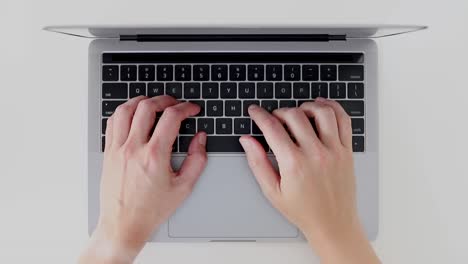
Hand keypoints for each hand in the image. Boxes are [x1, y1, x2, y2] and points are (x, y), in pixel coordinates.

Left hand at [79, 96, 206, 263]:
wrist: (123, 225)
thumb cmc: (151, 210)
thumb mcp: (183, 188)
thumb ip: (197, 160)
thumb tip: (200, 138)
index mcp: (154, 156)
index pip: (171, 117)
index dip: (186, 108)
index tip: (192, 109)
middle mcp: (133, 149)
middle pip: (147, 107)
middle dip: (166, 99)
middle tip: (175, 103)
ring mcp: (117, 149)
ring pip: (126, 109)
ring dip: (142, 100)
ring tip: (154, 103)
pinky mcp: (108, 153)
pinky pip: (112, 122)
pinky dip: (124, 112)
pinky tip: (133, 114)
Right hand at [239, 98, 378, 263]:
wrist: (333, 224)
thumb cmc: (303, 210)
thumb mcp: (272, 191)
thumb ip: (257, 163)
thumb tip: (247, 141)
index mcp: (294, 164)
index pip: (272, 128)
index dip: (259, 115)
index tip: (255, 111)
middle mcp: (316, 154)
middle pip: (295, 115)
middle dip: (279, 111)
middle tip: (274, 117)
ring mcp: (334, 151)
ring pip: (322, 112)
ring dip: (306, 106)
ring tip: (298, 113)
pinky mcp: (347, 151)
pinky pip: (343, 120)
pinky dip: (332, 107)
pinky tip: (321, 107)